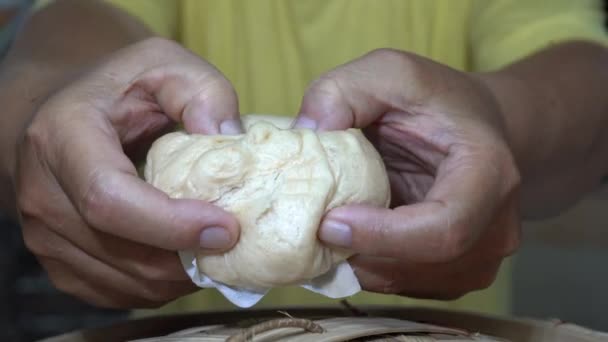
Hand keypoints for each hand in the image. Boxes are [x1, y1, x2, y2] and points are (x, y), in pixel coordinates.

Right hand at [13, 38, 241, 307]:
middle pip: (123, 251)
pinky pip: (119, 293)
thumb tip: (230, 141)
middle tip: (235, 239)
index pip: (110, 199)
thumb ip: (202, 92)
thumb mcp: (165, 65)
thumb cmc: (120, 90)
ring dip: (179, 274)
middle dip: (188, 256)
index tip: (227, 228)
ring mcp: (44, 236)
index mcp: (62, 137)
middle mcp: (42, 192)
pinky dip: (160, 284)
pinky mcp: (59, 263)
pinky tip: (181, 254)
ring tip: (211, 244)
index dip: (171, 224)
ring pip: (126, 282)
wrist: (66, 118)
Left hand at [294, 49, 520, 298]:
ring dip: (358, 264)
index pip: (444, 229)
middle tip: (313, 227)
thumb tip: (305, 132)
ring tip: (328, 228)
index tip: (328, 223)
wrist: (474, 126)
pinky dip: (369, 269)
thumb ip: (342, 90)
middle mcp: (496, 226)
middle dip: (358, 253)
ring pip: (409, 282)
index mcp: (488, 174)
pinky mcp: (457, 272)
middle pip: (422, 265)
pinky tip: (351, 237)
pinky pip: (406, 285)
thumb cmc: (434, 100)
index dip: (382, 237)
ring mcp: (480, 257)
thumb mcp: (388, 71)